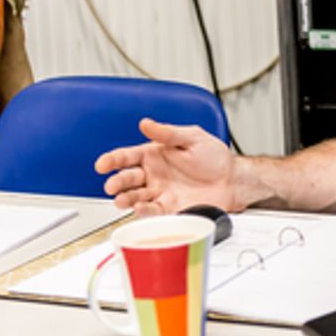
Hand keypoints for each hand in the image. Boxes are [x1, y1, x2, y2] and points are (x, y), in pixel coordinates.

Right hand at [94, 118, 238, 215]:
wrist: (232, 180)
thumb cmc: (214, 157)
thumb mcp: (192, 137)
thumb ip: (167, 133)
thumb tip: (146, 123)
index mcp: (155, 155)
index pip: (127, 156)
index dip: (112, 160)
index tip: (102, 164)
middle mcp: (153, 175)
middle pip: (127, 178)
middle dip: (116, 182)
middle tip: (112, 185)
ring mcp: (159, 193)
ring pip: (134, 197)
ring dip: (125, 199)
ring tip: (121, 200)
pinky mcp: (168, 209)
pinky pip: (151, 212)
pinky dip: (143, 211)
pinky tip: (140, 208)